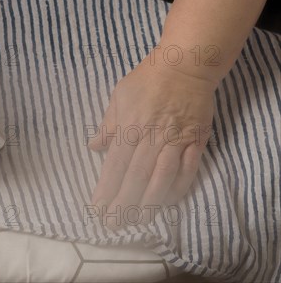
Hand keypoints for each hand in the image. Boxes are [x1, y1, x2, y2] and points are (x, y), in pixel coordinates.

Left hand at [88, 54, 216, 229]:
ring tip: (138, 220)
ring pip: (161, 178)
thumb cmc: (147, 79)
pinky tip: (167, 201)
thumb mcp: (119, 96)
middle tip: (113, 224)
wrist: (186, 64)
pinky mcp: (196, 140)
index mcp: (130, 126)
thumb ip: (108, 125)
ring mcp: (176, 140)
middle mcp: (152, 136)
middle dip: (123, 203)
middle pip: (136, 177)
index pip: (116, 165)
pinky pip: (187, 170)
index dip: (107, 189)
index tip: (98, 207)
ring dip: (149, 202)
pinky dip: (177, 188)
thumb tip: (92, 147)